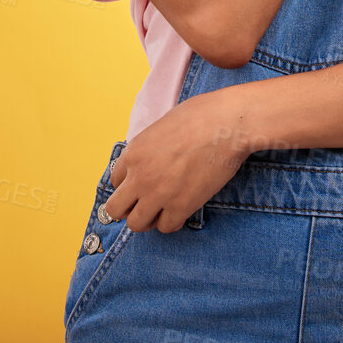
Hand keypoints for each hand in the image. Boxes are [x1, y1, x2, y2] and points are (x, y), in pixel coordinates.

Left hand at [101, 88, 252, 233]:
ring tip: (163, 209)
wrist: (228, 123)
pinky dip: (172, 221)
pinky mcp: (182, 206)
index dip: (129, 184)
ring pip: (136, 225)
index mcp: (133, 152)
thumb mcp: (162, 125)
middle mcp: (140, 176)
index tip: (142, 184)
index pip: (115, 181)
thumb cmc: (201, 115)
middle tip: (146, 202)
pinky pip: (166, 227)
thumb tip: (151, 160)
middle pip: (115, 209)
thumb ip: (149, 148)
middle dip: (129, 208)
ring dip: (149, 218)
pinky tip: (182, 209)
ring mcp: (159, 194)